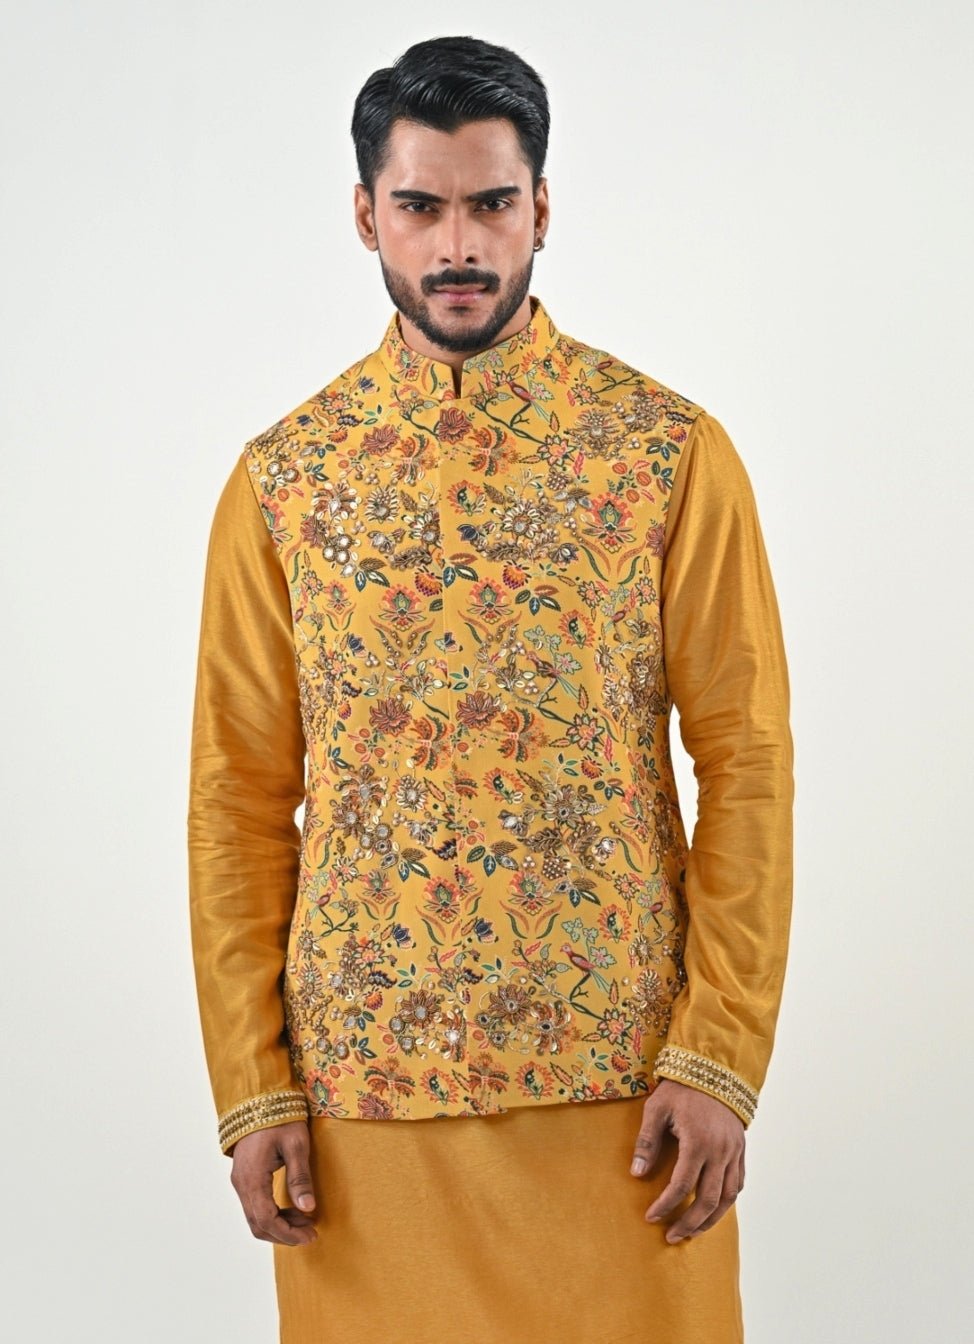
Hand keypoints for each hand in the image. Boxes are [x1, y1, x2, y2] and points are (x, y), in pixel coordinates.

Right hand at [229, 1120, 317, 1246]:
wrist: (260, 1097)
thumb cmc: (280, 1117)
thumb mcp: (296, 1145)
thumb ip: (300, 1178)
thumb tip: (307, 1209)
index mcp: (253, 1178)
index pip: (266, 1219)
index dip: (288, 1233)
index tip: (309, 1236)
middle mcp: (241, 1183)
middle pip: (258, 1224)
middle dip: (284, 1234)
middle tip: (310, 1233)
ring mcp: (240, 1180)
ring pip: (255, 1216)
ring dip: (279, 1225)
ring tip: (305, 1221)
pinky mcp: (244, 1176)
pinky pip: (255, 1204)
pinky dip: (273, 1213)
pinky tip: (292, 1209)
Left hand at [629, 1079, 744, 1243]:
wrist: (713, 1070)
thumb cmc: (680, 1089)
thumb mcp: (656, 1109)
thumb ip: (646, 1142)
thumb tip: (636, 1173)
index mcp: (697, 1142)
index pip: (681, 1186)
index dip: (665, 1206)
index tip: (651, 1217)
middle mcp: (720, 1152)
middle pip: (708, 1200)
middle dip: (689, 1223)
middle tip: (671, 1236)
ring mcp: (733, 1152)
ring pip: (727, 1198)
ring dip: (710, 1220)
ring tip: (692, 1232)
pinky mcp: (741, 1150)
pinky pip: (738, 1184)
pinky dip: (726, 1203)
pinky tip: (713, 1210)